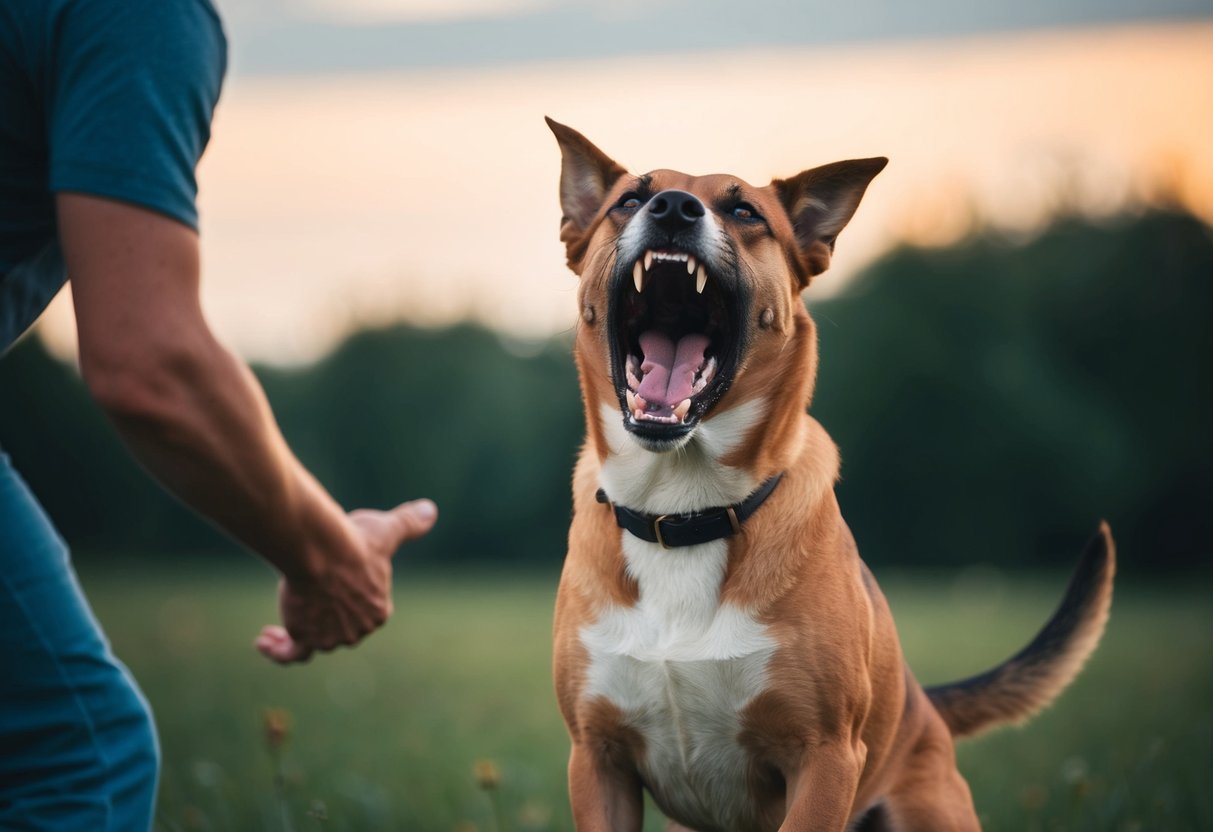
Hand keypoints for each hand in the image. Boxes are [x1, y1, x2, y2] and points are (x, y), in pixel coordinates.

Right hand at [254, 499, 437, 663]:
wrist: (320, 551)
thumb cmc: (354, 540)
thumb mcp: (387, 530)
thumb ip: (409, 523)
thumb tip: (430, 510)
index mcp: (379, 610)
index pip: (363, 613)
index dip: (347, 604)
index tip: (334, 592)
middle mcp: (358, 630)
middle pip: (339, 628)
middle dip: (324, 619)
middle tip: (307, 605)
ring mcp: (332, 638)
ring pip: (315, 642)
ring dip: (299, 634)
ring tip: (277, 627)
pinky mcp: (306, 640)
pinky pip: (292, 655)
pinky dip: (278, 651)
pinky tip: (263, 640)